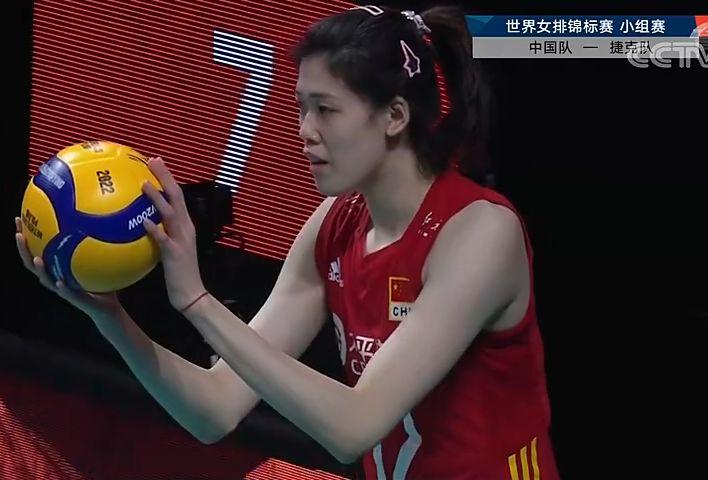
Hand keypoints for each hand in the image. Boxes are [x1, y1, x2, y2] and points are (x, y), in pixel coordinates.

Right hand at [14, 217, 123, 318]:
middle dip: (23, 248)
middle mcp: (55, 277)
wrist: (107, 308)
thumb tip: (104, 216)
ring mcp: (63, 289)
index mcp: (56, 268)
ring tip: (36, 258)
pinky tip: (59, 281)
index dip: (26, 236)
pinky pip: (67, 293)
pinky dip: (62, 287)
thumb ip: (99, 241)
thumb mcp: (101, 258)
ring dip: (39, 268)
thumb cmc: (102, 282)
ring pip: (45, 278)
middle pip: (31, 262)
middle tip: (18, 233)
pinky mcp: (76, 299)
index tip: (19, 219)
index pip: (36, 250)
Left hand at [141, 157, 206, 311]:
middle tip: (153, 160)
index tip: (156, 162)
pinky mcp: (175, 253)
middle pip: (176, 196)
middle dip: (165, 177)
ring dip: (158, 198)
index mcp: (185, 225)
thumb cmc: (178, 273)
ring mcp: (181, 239)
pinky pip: (163, 239)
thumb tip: (143, 222)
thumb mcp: (170, 249)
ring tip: (145, 184)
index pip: (177, 196)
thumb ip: (160, 234)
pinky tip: (144, 220)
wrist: (191, 294)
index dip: (167, 177)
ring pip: (171, 213)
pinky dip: (155, 228)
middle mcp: (186, 228)